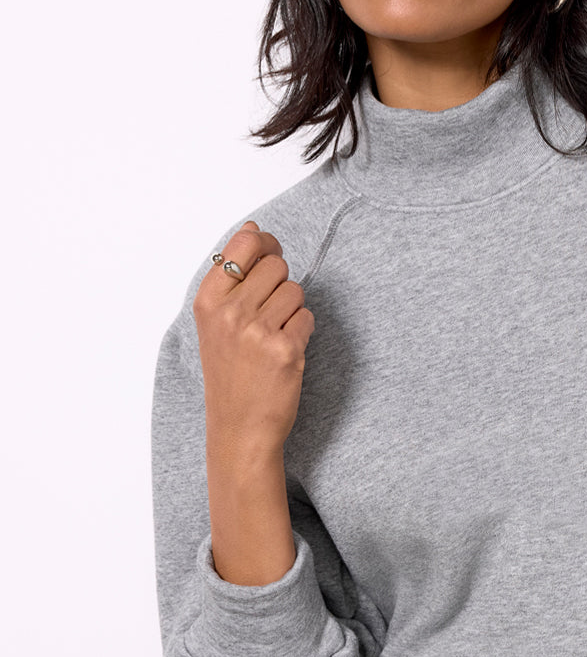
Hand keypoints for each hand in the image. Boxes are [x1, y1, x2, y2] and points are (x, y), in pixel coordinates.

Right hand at [193, 221, 314, 456]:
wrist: (239, 427)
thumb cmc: (230, 374)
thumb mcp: (215, 323)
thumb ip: (233, 276)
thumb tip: (253, 229)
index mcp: (208, 301)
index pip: (243, 244)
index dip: (264, 245)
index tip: (268, 257)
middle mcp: (229, 313)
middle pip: (276, 265)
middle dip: (280, 284)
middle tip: (269, 314)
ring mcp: (257, 331)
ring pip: (295, 290)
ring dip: (292, 310)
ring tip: (274, 336)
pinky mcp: (285, 349)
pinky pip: (307, 317)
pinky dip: (302, 331)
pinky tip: (285, 351)